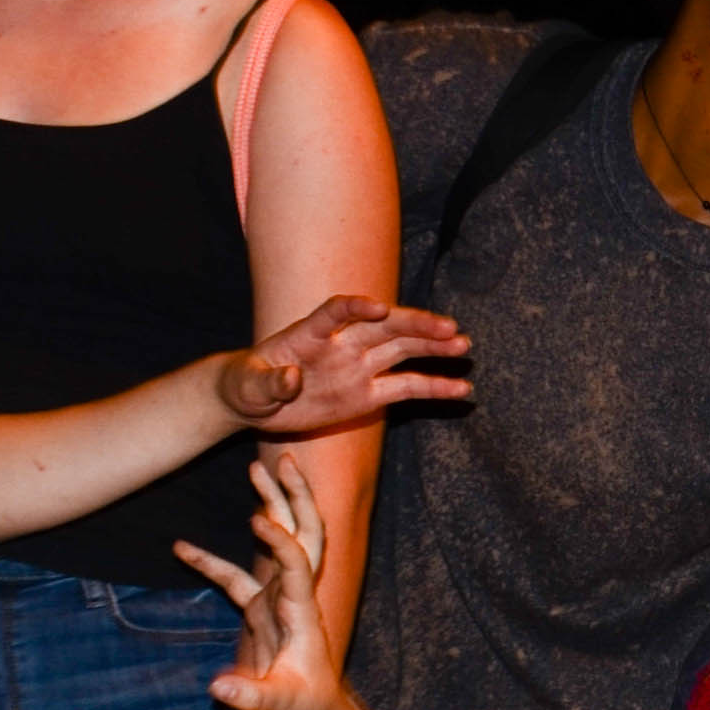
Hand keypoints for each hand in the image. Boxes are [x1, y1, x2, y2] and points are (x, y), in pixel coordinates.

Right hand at [170, 451, 345, 709]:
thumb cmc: (304, 709)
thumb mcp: (278, 705)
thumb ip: (249, 696)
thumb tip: (216, 688)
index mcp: (303, 614)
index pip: (298, 568)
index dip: (282, 544)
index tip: (259, 520)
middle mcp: (294, 596)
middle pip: (304, 534)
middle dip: (295, 497)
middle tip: (283, 460)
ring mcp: (278, 598)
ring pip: (278, 541)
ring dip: (269, 504)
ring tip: (254, 467)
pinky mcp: (261, 609)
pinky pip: (234, 578)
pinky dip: (209, 562)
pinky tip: (178, 547)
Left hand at [215, 295, 470, 435]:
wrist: (255, 402)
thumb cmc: (247, 386)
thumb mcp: (249, 386)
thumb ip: (269, 382)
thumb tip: (291, 380)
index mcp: (308, 333)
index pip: (336, 311)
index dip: (356, 307)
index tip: (379, 307)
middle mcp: (340, 344)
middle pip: (383, 327)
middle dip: (415, 325)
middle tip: (448, 327)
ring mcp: (357, 367)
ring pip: (401, 350)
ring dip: (432, 347)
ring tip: (463, 345)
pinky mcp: (366, 395)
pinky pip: (405, 389)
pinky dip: (433, 387)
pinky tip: (461, 388)